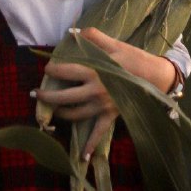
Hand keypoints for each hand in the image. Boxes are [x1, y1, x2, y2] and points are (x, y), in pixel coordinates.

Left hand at [35, 28, 176, 159]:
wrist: (156, 77)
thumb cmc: (133, 58)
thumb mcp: (114, 44)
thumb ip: (94, 37)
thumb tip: (75, 32)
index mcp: (94, 71)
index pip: (66, 71)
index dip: (53, 70)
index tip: (47, 69)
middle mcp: (95, 91)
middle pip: (65, 96)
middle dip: (48, 96)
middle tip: (35, 94)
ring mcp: (102, 106)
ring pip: (76, 114)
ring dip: (61, 114)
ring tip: (52, 111)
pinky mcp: (111, 116)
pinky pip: (99, 133)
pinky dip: (90, 145)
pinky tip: (82, 158)